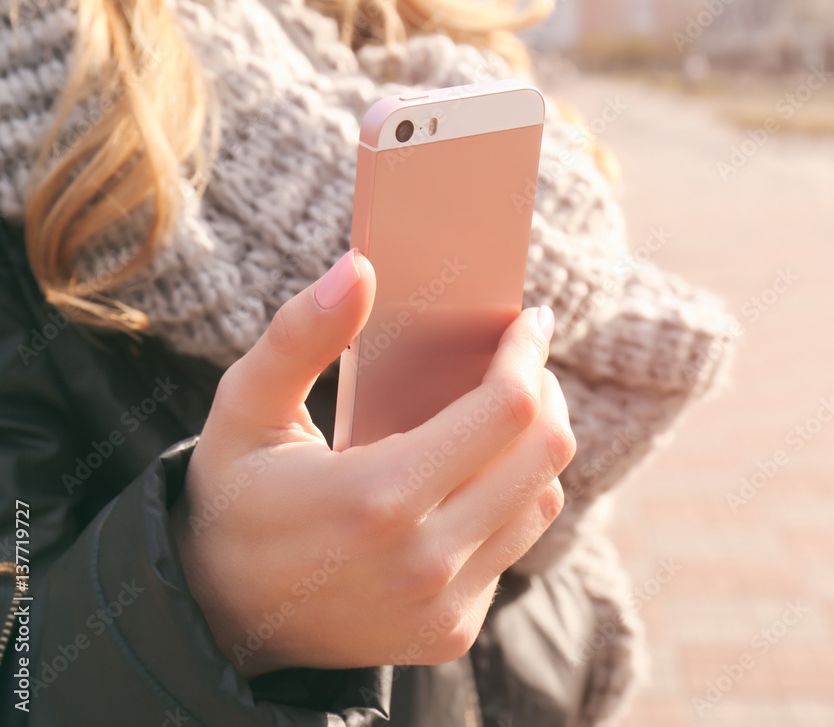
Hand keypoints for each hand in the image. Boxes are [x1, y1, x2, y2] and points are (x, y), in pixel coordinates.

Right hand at [170, 249, 573, 676]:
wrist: (222, 617)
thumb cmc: (236, 497)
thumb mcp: (245, 407)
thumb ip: (299, 334)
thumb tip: (359, 268)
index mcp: (377, 497)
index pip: (504, 410)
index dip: (528, 354)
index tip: (532, 321)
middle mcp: (424, 560)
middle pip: (543, 454)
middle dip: (546, 391)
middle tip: (523, 362)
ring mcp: (443, 605)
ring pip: (541, 500)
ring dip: (535, 445)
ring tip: (503, 412)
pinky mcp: (451, 631)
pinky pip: (516, 545)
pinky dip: (512, 498)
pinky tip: (474, 475)